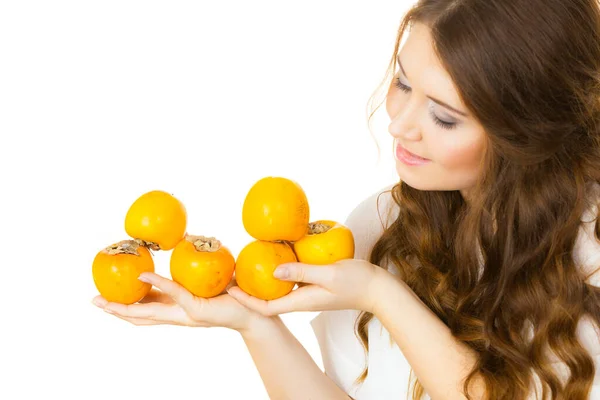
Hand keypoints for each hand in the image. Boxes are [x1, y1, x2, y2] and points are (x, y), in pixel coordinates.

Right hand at [92, 272, 262, 332]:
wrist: (256, 311)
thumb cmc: (234, 292)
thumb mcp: (207, 277)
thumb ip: (194, 263)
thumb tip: (188, 236)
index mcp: (177, 308)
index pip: (146, 307)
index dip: (126, 303)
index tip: (106, 295)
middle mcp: (178, 315)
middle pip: (140, 316)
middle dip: (116, 310)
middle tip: (94, 301)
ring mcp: (185, 315)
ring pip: (149, 313)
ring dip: (126, 307)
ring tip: (106, 301)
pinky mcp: (196, 310)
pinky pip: (174, 294)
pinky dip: (158, 283)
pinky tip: (144, 274)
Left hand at [227, 259, 388, 315]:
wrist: (379, 289)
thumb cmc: (357, 282)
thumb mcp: (329, 274)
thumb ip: (302, 271)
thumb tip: (273, 271)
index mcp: (302, 301)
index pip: (266, 308)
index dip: (246, 301)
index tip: (230, 289)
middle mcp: (302, 299)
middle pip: (269, 299)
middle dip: (250, 291)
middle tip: (234, 275)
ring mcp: (310, 293)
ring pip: (280, 289)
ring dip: (264, 280)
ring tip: (250, 264)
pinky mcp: (317, 285)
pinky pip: (294, 280)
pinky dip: (282, 271)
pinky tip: (279, 256)